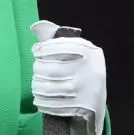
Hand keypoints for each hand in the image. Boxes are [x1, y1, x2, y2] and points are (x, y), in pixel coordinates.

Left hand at [30, 20, 106, 134]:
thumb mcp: (77, 53)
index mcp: (90, 53)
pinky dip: (42, 102)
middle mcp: (90, 71)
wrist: (98, 101)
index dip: (44, 48)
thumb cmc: (82, 71)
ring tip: (36, 84)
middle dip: (38, 69)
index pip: (61, 46)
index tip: (36, 51)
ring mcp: (86, 91)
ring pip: (50, 88)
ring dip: (37, 86)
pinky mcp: (81, 108)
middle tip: (36, 69)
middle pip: (52, 69)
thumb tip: (35, 26)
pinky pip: (54, 105)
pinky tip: (38, 99)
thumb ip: (57, 40)